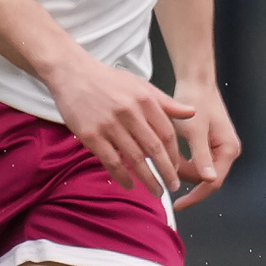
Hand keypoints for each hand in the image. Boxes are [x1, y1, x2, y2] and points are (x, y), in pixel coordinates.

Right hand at [45, 52, 198, 193]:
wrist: (73, 74)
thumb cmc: (107, 80)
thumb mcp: (140, 85)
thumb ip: (165, 102)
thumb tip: (192, 112)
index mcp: (145, 100)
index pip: (167, 133)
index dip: (174, 154)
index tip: (177, 168)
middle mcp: (129, 113)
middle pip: (155, 149)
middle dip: (167, 172)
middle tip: (173, 186)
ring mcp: (109, 125)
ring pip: (135, 159)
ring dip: (148, 179)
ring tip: (156, 191)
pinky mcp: (91, 135)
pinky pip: (111, 161)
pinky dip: (122, 177)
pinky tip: (129, 185)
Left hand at [169, 76, 242, 208]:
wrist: (196, 82)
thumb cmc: (197, 102)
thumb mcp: (195, 131)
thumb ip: (202, 157)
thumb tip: (209, 180)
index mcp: (227, 150)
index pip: (212, 183)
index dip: (195, 197)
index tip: (177, 205)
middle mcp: (227, 151)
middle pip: (205, 178)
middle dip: (185, 178)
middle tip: (165, 168)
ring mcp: (220, 148)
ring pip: (199, 171)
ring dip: (183, 168)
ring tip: (167, 158)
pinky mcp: (211, 144)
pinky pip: (197, 161)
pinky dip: (184, 160)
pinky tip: (171, 154)